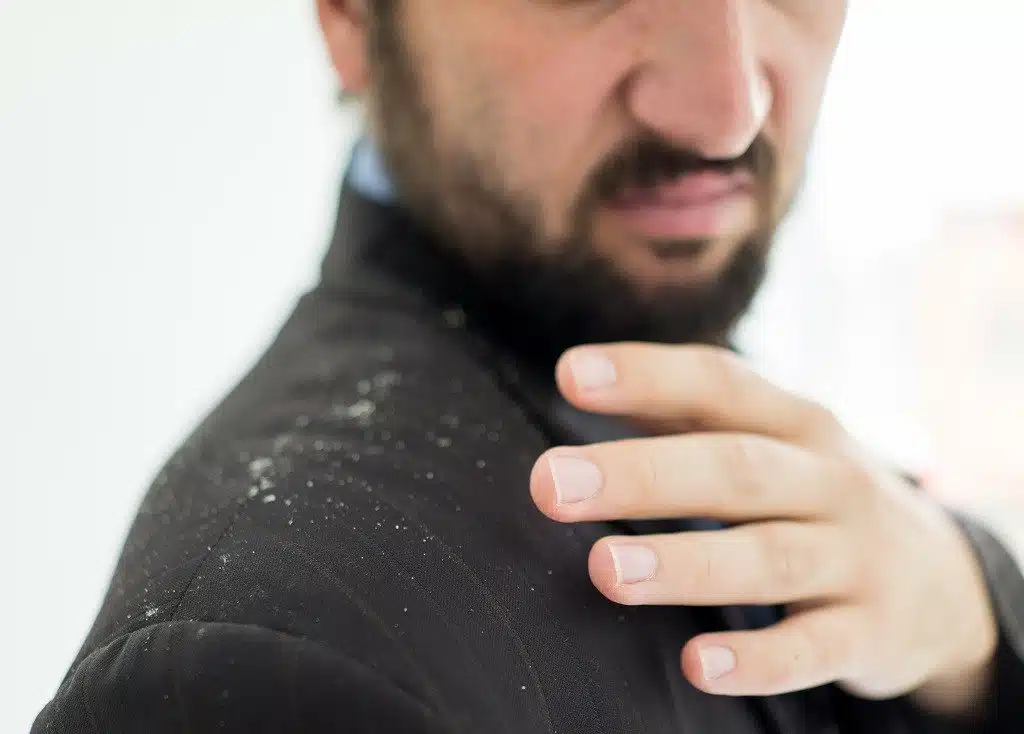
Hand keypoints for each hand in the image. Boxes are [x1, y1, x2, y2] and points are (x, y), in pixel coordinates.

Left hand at [529, 344, 997, 712]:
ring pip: (767, 558)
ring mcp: (855, 557)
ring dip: (685, 564)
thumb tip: (575, 377)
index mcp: (795, 423)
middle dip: (641, 475)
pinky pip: (813, 648)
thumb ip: (683, 412)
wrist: (941, 580)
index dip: (647, 375)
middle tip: (551, 483)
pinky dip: (759, 659)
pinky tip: (699, 666)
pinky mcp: (869, 632)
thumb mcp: (771, 441)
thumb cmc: (814, 493)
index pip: (719, 383)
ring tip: (607, 570)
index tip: (571, 373)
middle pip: (734, 469)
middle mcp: (829, 480)